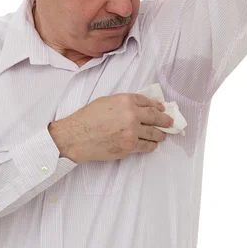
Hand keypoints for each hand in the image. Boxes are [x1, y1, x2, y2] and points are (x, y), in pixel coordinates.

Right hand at [49, 93, 173, 162]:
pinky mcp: (130, 147)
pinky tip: (152, 145)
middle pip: (155, 117)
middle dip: (165, 120)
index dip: (157, 106)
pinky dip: (151, 145)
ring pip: (153, 133)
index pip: (147, 102)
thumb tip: (139, 107)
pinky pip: (146, 146)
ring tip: (162, 135)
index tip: (162, 109)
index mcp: (125, 100)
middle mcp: (132, 115)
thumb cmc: (87, 118)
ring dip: (160, 134)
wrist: (76, 137)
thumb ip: (124, 103)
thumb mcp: (106, 102)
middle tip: (170, 122)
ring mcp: (132, 132)